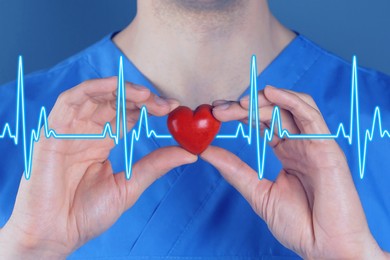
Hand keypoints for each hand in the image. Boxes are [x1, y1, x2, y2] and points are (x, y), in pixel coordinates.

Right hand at [0, 77, 196, 258]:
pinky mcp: (52, 131)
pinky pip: (70, 101)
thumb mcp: (129, 185)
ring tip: (145, 95)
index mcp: (102, 142)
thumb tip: (190, 153)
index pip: (127, 114)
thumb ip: (156, 165)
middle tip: (163, 104)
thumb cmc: (87, 214)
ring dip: (120, 89)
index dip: (148, 107)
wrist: (57, 234)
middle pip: (113, 101)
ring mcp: (69, 130)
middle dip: (139, 98)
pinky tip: (114, 86)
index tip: (173, 108)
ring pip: (94, 96)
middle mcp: (86, 131)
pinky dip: (92, 88)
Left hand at [203, 86, 385, 258]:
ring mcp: (314, 143)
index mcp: (287, 150)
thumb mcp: (257, 192)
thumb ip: (233, 169)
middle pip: (273, 111)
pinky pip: (310, 116)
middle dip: (244, 106)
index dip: (239, 113)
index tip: (215, 112)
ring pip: (290, 107)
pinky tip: (270, 93)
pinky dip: (291, 100)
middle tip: (219, 110)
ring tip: (239, 104)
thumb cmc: (299, 224)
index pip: (262, 121)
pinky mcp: (327, 148)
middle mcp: (300, 142)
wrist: (325, 248)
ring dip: (263, 100)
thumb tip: (205, 150)